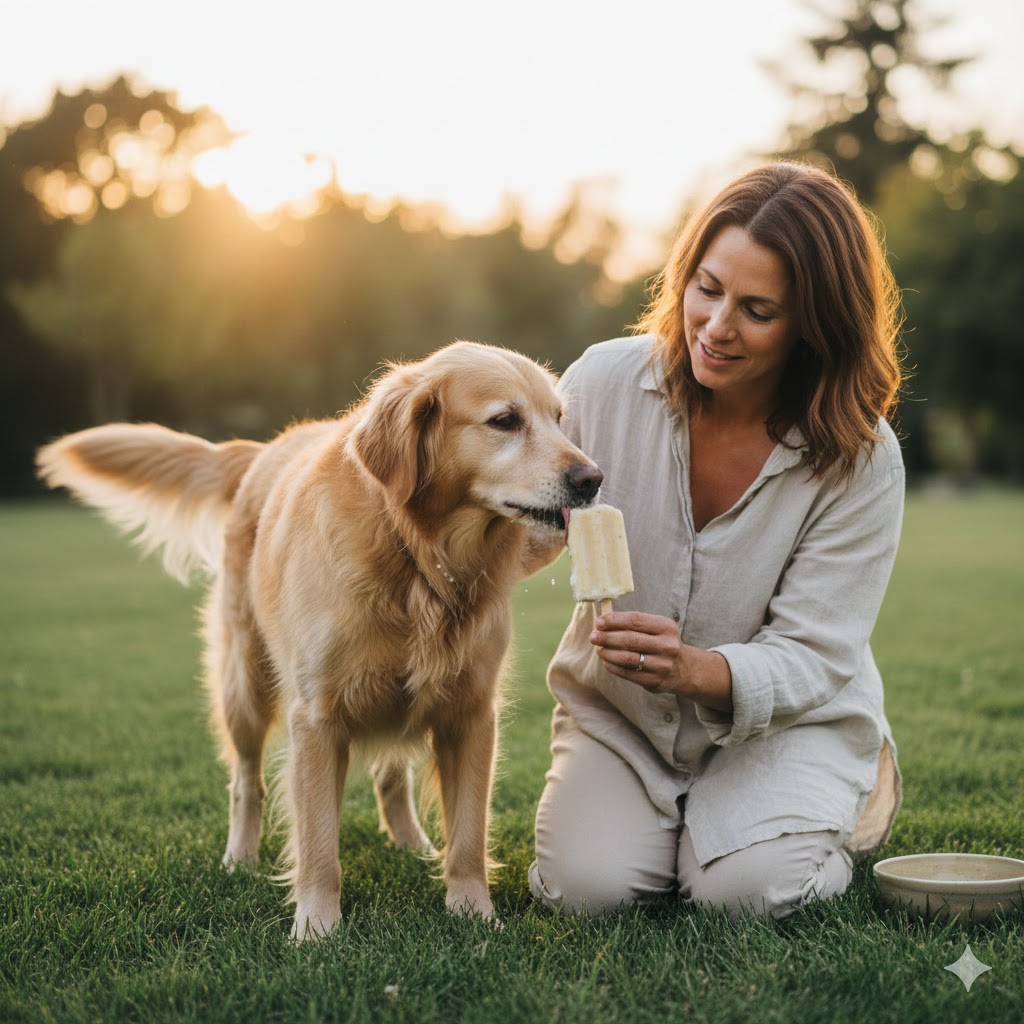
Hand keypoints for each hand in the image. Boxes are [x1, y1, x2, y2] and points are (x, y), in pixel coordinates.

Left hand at [590, 611, 732, 711]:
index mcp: (667, 627)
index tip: (599, 622)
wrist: (685, 669)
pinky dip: (613, 666)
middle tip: (593, 636)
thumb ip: (633, 624)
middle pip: (630, 640)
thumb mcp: (656, 628)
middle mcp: (667, 646)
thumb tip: (603, 622)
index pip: (636, 620)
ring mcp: (662, 665)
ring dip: (608, 653)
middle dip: (607, 637)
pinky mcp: (655, 681)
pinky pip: (628, 673)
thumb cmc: (662, 642)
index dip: (614, 620)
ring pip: (627, 659)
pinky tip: (606, 661)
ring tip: (599, 649)